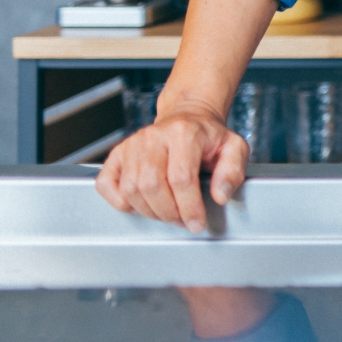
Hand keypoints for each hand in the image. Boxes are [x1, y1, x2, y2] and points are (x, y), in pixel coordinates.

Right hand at [96, 105, 247, 231]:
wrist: (187, 118)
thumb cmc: (208, 137)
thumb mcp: (234, 148)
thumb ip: (232, 171)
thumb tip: (220, 196)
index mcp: (184, 133)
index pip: (181, 178)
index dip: (189, 207)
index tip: (196, 223)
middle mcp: (153, 136)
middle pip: (152, 186)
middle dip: (169, 212)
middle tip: (182, 220)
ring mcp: (132, 144)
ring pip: (131, 190)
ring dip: (149, 211)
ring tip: (168, 212)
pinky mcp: (116, 154)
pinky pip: (107, 185)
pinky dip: (120, 202)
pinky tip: (141, 204)